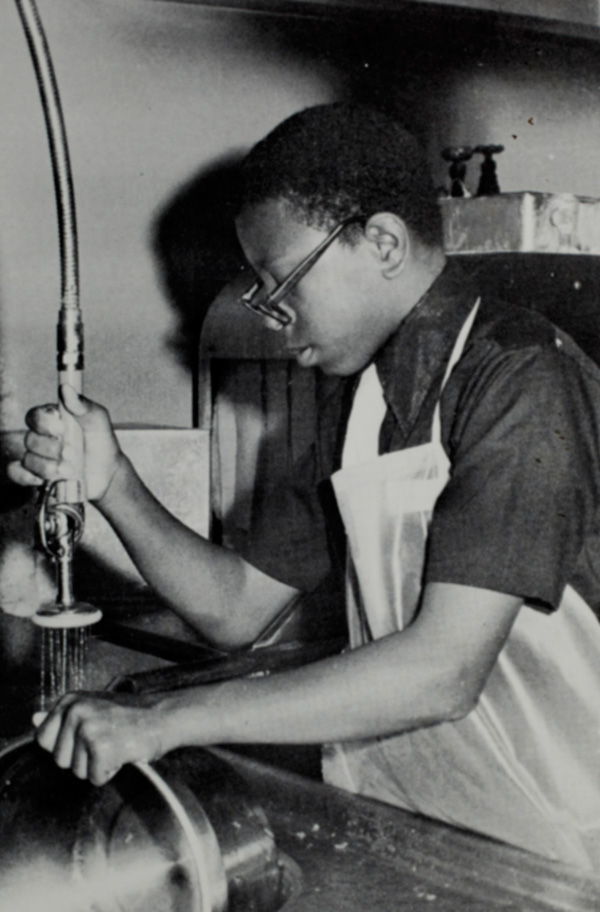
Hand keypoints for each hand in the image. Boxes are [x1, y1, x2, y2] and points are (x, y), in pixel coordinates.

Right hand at [6, 384, 124, 502]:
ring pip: (28, 459)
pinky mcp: (36, 476)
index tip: (61, 428)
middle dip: (51, 449)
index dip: (43, 423)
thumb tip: (66, 389)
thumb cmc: (102, 443)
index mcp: (53, 420)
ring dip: (48, 466)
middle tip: (72, 454)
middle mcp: (42, 437)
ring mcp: (38, 457)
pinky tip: (44, 479)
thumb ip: (83, 405)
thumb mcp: (98, 421)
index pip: (34, 416)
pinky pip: (17, 473)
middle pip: (30, 439)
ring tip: (70, 470)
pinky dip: (27, 476)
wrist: (108, 474)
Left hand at [33, 691, 166, 785]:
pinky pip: (95, 778)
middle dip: (83, 759)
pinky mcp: (102, 748)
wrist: (164, 716)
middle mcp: (75, 711)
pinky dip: (110, 772)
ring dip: (97, 766)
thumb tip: (34, 719)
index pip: (43, 740)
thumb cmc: (130, 715)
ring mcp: (88, 729)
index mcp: (69, 701)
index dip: (67, 746)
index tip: (88, 736)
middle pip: (59, 759)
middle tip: (107, 740)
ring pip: (77, 772)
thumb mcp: (92, 708)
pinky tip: (123, 754)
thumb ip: (62, 716)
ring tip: (116, 745)